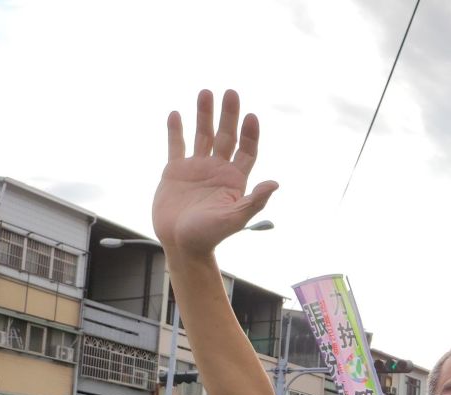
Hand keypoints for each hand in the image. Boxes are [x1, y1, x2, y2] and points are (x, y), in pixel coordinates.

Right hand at [153, 90, 278, 255]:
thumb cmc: (210, 235)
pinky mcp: (175, 171)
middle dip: (228, 115)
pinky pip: (176, 145)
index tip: (251, 117)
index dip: (250, 134)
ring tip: (205, 93)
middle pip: (226, 136)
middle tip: (231, 92)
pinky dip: (176, 130)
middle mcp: (218, 170)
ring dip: (204, 115)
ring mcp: (197, 168)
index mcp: (235, 180)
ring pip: (202, 135)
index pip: (247, 151)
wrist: (181, 244)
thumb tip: (275, 183)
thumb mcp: (235, 218)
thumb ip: (254, 200)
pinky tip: (176, 114)